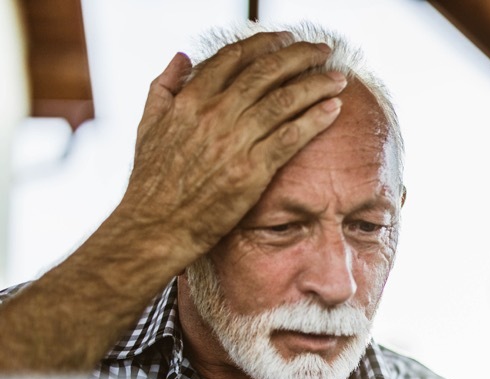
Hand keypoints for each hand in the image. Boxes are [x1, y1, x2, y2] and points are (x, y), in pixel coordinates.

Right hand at [117, 31, 347, 265]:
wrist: (157, 225)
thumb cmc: (151, 180)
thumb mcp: (148, 124)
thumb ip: (164, 86)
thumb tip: (182, 56)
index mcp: (190, 100)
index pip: (234, 58)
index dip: (264, 44)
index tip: (285, 38)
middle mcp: (214, 114)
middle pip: (266, 72)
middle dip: (299, 56)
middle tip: (322, 50)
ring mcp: (235, 141)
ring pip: (284, 100)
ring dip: (316, 84)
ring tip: (338, 77)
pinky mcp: (253, 169)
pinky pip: (291, 136)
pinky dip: (315, 118)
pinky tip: (334, 108)